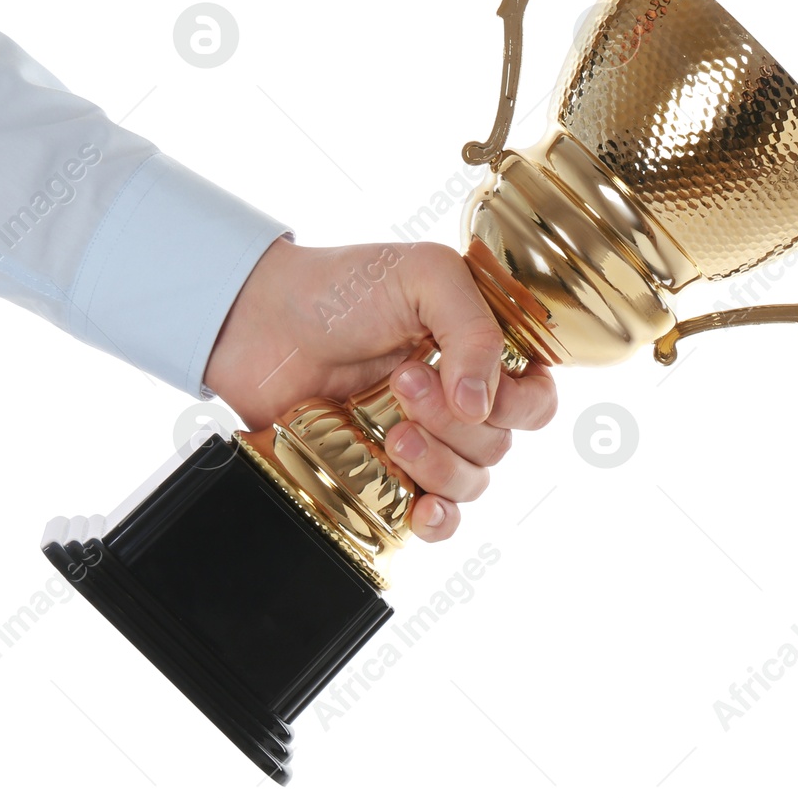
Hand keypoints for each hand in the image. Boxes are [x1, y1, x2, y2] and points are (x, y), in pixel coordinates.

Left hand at [203, 239, 556, 542]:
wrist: (261, 322)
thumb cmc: (341, 287)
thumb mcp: (424, 275)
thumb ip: (474, 327)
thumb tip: (481, 405)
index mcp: (481, 353)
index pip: (536, 399)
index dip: (516, 404)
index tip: (466, 387)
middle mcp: (459, 401)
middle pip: (500, 445)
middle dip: (453, 422)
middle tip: (401, 383)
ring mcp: (424, 442)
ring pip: (470, 484)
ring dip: (438, 465)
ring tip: (391, 431)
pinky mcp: (384, 475)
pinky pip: (435, 520)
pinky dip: (438, 522)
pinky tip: (422, 510)